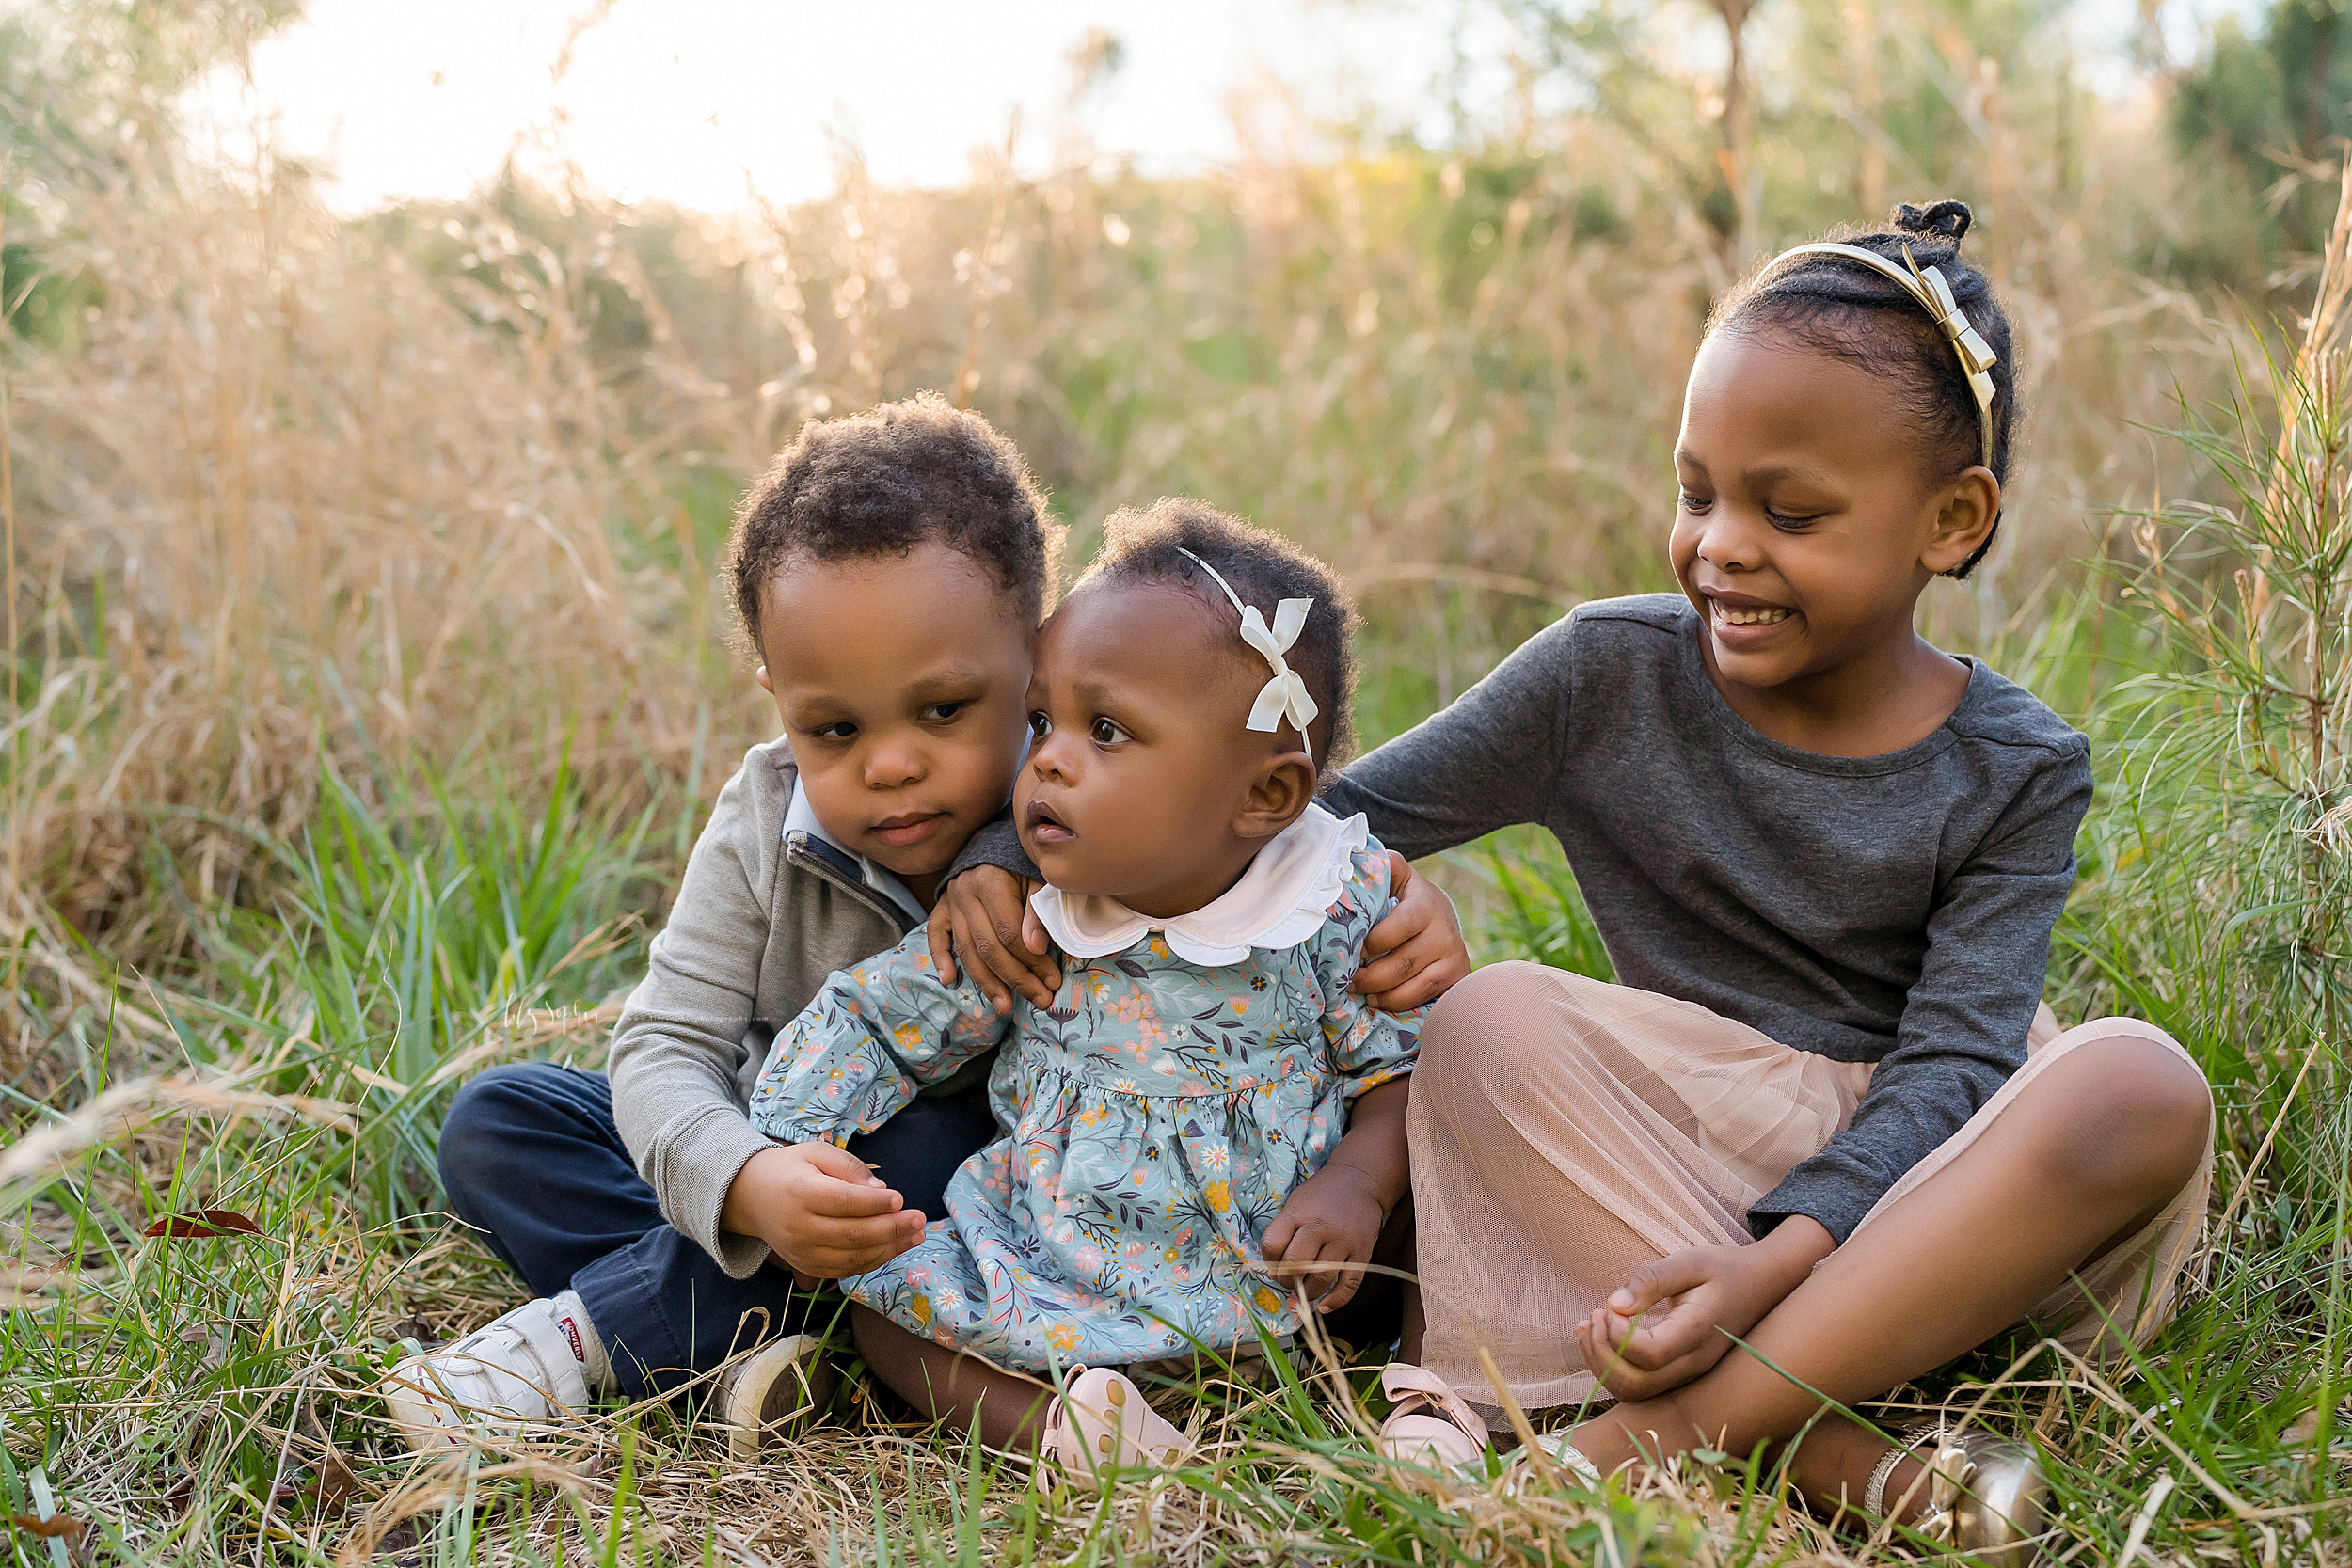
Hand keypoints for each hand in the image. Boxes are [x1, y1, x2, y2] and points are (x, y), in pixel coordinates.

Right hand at [720, 1142, 927, 1282]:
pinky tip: (894, 1247)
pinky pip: (845, 1270)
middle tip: (920, 1220)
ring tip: (916, 1235)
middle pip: (853, 1234)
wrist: (752, 1197)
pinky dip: (872, 1261)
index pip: (845, 1203)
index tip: (900, 1199)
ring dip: (889, 1248)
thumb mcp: (816, 1152)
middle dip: (892, 1229)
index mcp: (800, 1193)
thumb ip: (849, 1167)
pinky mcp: (807, 1267)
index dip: (875, 1204)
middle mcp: (799, 1227)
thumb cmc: (790, 1169)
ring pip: (852, 1257)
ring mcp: (802, 1252)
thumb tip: (881, 1191)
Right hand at [927, 865, 1060, 1014]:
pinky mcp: (942, 907)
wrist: (997, 845)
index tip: (1052, 980)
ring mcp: (950, 901)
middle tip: (1039, 1000)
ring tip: (1004, 1006)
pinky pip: (935, 935)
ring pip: (966, 949)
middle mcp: (965, 892)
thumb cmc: (1024, 866)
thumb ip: (1038, 912)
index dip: (1032, 961)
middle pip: (988, 947)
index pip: (1009, 932)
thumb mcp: (1039, 880)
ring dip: (986, 982)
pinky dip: (940, 958)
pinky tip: (948, 980)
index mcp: (990, 881)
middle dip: (1016, 978)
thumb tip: (1037, 947)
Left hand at [1262, 1163, 1386, 1314]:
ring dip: (1307, 1293)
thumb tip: (1275, 1271)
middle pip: (1296, 1264)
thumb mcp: (1295, 1202)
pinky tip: (1324, 1305)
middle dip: (1287, 1280)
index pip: (1273, 1245)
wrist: (1360, 1181)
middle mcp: (1321, 1227)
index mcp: (1299, 1212)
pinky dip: (1336, 1300)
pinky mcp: (1363, 1253)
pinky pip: (1350, 1285)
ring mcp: (1344, 1241)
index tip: (1274, 1265)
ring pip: (1321, 1278)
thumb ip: (1283, 1231)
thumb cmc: (1321, 1195)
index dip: (1269, 1261)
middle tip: (1288, 1281)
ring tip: (1302, 1293)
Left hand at [1350, 852, 1471, 1011]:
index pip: (1397, 928)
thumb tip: (1363, 857)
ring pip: (1412, 987)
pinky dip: (1399, 1003)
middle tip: (1348, 981)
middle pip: (1402, 965)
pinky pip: (1424, 998)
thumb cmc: (1409, 898)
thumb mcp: (1399, 877)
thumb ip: (1384, 866)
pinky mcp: (1457, 977)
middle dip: (1369, 978)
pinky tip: (1381, 1000)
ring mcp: (1453, 957)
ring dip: (1381, 995)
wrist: (1443, 916)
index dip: (1372, 943)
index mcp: (1425, 906)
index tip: (1354, 950)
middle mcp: (1444, 933)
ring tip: (1362, 993)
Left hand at [1575, 1218, 1834, 1400]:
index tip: (1606, 1306)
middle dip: (1602, 1353)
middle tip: (1595, 1314)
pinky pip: (1640, 1385)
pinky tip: (1600, 1334)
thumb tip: (1613, 1304)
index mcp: (1698, 1332)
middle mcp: (1694, 1364)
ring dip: (1602, 1363)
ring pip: (1635, 1392)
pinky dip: (1612, 1367)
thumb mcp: (1690, 1262)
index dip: (1617, 1336)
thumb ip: (1652, 1280)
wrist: (1763, 1287)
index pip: (1649, 1354)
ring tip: (1590, 1323)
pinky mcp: (1680, 1375)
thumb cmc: (1724, 1269)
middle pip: (1636, 1384)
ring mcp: (1689, 1375)